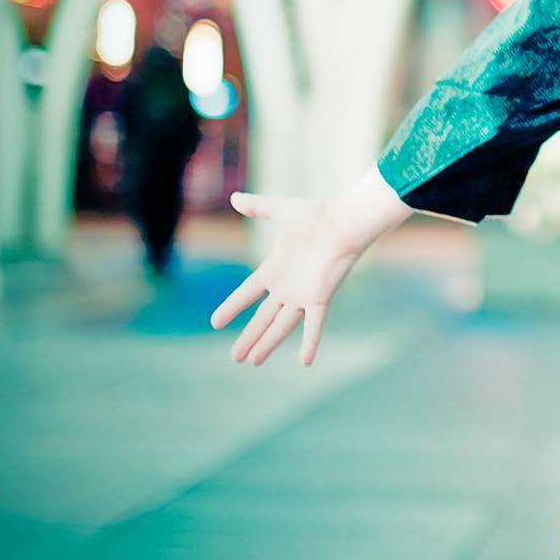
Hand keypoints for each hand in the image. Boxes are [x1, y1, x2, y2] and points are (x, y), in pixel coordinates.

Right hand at [210, 192, 363, 366]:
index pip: (246, 294)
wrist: (345, 221)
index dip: (231, 307)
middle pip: (262, 318)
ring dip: (267, 344)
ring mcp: (303, 295)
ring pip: (281, 326)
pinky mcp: (320, 298)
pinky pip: (314, 325)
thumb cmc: (316, 215)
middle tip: (235, 358)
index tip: (215, 323)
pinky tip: (305, 362)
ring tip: (252, 362)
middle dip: (248, 338)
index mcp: (275, 269)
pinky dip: (310, 342)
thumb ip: (257, 206)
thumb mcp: (280, 210)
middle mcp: (287, 287)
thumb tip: (234, 197)